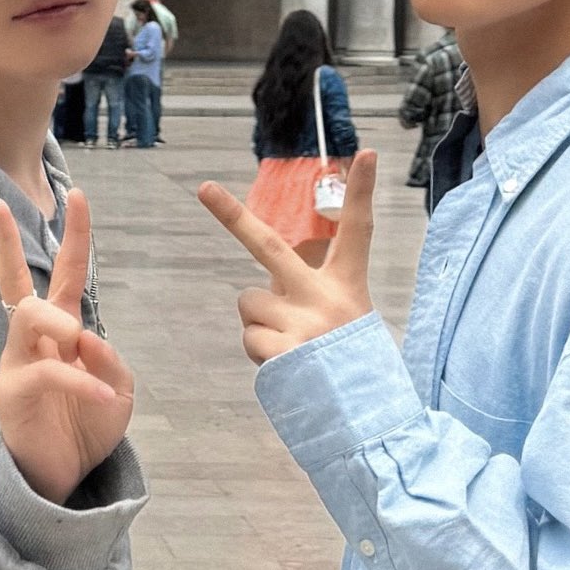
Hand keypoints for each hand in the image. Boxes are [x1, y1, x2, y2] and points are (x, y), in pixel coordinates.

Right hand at [0, 193, 136, 504]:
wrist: (62, 478)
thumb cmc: (85, 427)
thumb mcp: (117, 390)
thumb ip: (109, 359)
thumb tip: (86, 337)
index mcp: (60, 331)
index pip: (63, 273)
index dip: (73, 235)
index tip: (75, 196)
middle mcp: (32, 339)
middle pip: (16, 280)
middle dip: (8, 241)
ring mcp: (16, 363)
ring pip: (27, 315)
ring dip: (58, 321)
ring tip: (76, 338)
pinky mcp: (12, 393)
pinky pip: (48, 372)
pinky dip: (81, 383)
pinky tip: (102, 398)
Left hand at [198, 152, 377, 363]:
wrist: (366, 416)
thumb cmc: (349, 360)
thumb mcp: (343, 316)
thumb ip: (304, 293)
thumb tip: (259, 290)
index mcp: (347, 284)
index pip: (359, 230)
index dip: (363, 190)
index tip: (366, 153)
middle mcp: (323, 297)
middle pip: (269, 246)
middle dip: (232, 215)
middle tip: (203, 188)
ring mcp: (301, 324)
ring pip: (249, 304)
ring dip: (260, 323)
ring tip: (292, 346)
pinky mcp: (282, 352)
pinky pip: (249, 337)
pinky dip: (261, 352)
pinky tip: (288, 368)